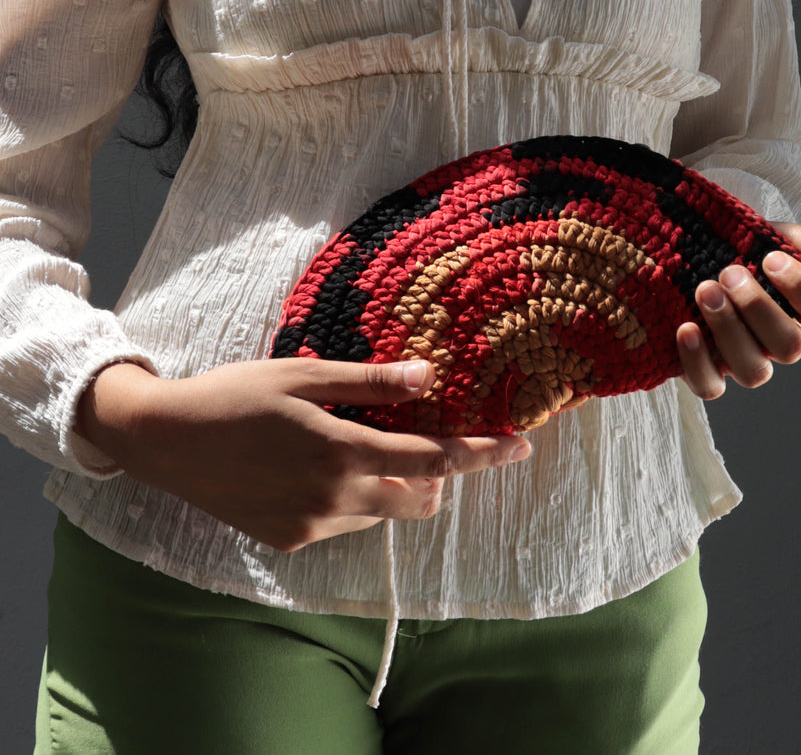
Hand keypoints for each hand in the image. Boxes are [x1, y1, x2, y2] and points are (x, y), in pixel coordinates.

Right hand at [76, 358, 530, 550]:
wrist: (166, 442)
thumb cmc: (236, 394)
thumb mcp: (303, 374)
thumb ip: (370, 382)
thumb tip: (429, 375)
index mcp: (341, 452)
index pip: (433, 459)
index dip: (481, 453)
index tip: (520, 445)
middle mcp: (333, 499)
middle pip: (418, 498)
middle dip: (438, 476)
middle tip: (426, 440)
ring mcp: (311, 526)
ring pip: (382, 512)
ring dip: (391, 486)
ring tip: (357, 447)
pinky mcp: (290, 541)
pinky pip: (346, 524)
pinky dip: (354, 500)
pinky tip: (319, 471)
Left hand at [676, 223, 800, 399]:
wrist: (671, 260)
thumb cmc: (723, 251)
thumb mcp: (756, 238)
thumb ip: (797, 242)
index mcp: (796, 311)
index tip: (771, 258)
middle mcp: (773, 343)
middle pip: (791, 347)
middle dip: (759, 308)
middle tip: (729, 273)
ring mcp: (740, 362)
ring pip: (754, 371)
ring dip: (729, 330)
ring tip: (705, 291)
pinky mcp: (705, 375)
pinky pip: (710, 387)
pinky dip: (697, 361)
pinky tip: (685, 328)